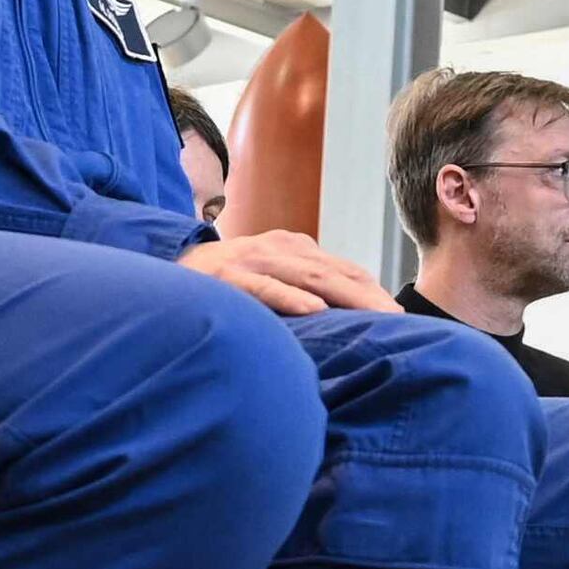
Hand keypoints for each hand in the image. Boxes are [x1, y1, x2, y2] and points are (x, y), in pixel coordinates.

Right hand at [182, 225, 395, 316]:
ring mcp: (252, 260)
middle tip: (399, 320)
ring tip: (375, 315)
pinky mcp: (226, 277)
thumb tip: (343, 318)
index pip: (344, 270)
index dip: (374, 291)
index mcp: (293, 248)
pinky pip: (262, 287)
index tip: (401, 317)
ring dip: (346, 296)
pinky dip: (288, 296)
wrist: (167, 264)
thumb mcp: (269, 275)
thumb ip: (302, 287)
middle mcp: (278, 249)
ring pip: (308, 277)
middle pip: (335, 273)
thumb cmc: (225, 279)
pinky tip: (313, 309)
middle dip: (371, 297)